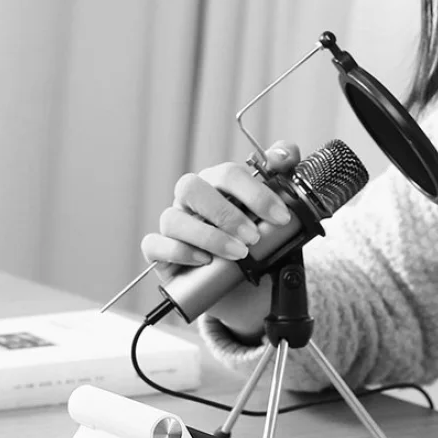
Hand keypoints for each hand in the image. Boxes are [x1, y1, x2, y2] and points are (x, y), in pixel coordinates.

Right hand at [141, 142, 301, 338]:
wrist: (238, 282)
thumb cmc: (252, 242)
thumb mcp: (273, 213)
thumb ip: (282, 177)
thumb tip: (282, 155)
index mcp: (216, 184)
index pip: (228, 174)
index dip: (256, 193)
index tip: (281, 218)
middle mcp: (191, 199)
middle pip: (192, 188)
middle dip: (226, 213)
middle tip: (254, 237)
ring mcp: (174, 224)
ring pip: (173, 218)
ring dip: (208, 236)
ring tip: (238, 254)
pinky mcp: (160, 251)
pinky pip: (155, 244)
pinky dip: (178, 251)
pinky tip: (204, 260)